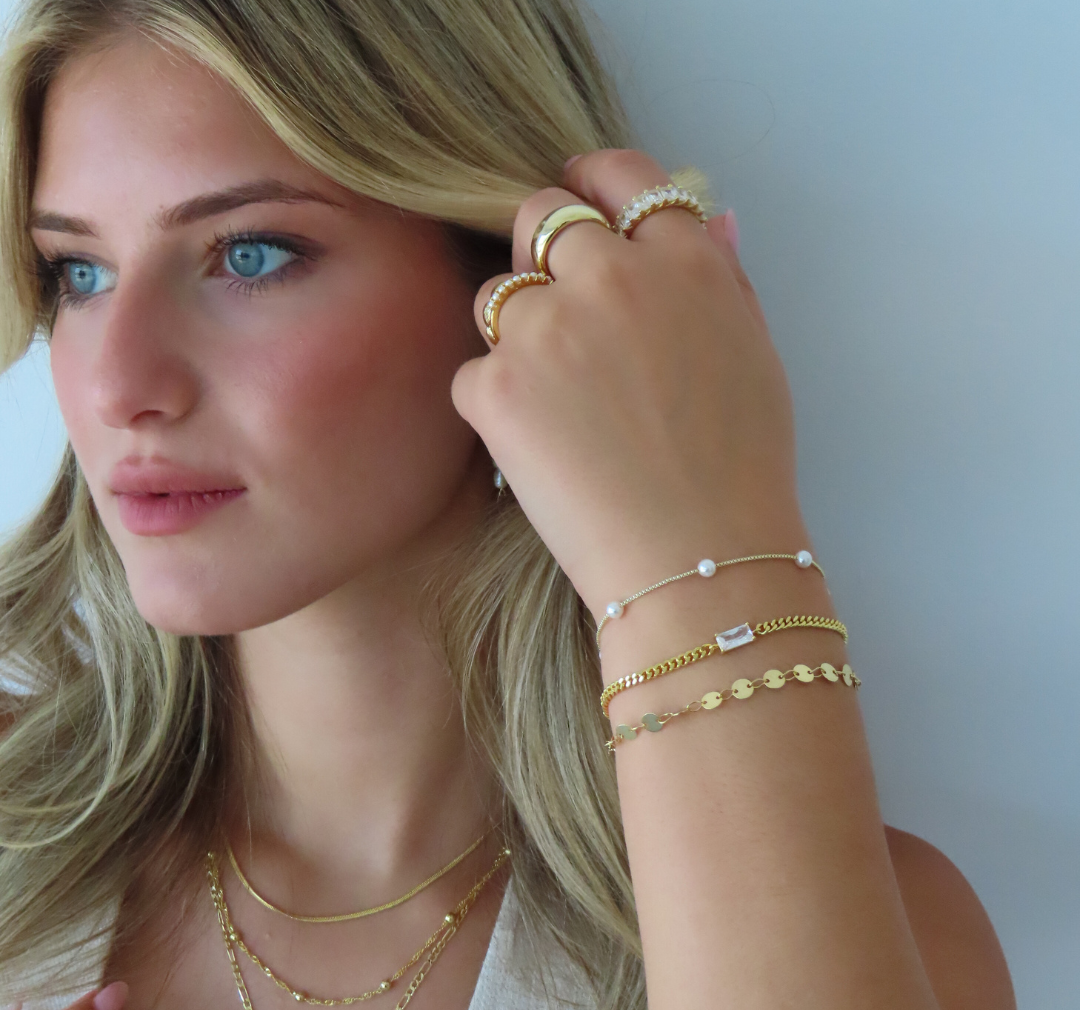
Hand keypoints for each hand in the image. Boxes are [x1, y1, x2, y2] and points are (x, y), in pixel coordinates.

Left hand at [454, 150, 808, 620]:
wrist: (698, 563)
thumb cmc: (739, 471)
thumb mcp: (753, 354)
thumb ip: (720, 275)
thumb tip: (707, 214)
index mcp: (683, 260)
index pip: (619, 175)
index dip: (592, 183)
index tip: (580, 202)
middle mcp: (612, 276)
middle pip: (539, 217)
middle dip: (543, 253)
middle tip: (561, 317)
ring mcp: (547, 330)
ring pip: (498, 297)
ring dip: (518, 336)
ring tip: (559, 405)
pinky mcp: (497, 387)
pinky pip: (476, 373)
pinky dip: (498, 406)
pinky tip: (542, 450)